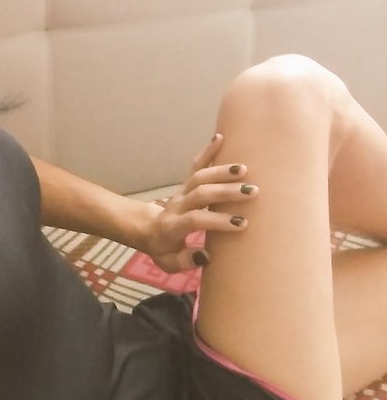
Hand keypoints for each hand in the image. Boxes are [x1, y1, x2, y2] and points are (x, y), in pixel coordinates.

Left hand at [143, 133, 257, 273]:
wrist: (146, 229)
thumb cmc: (163, 248)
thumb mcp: (168, 262)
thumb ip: (185, 261)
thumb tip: (205, 255)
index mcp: (173, 226)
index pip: (195, 219)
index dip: (217, 220)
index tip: (242, 223)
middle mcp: (177, 205)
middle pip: (200, 193)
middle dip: (226, 191)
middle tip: (253, 192)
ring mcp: (181, 192)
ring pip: (199, 176)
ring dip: (221, 171)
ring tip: (245, 168)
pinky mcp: (186, 183)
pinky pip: (195, 164)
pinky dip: (207, 150)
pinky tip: (220, 137)